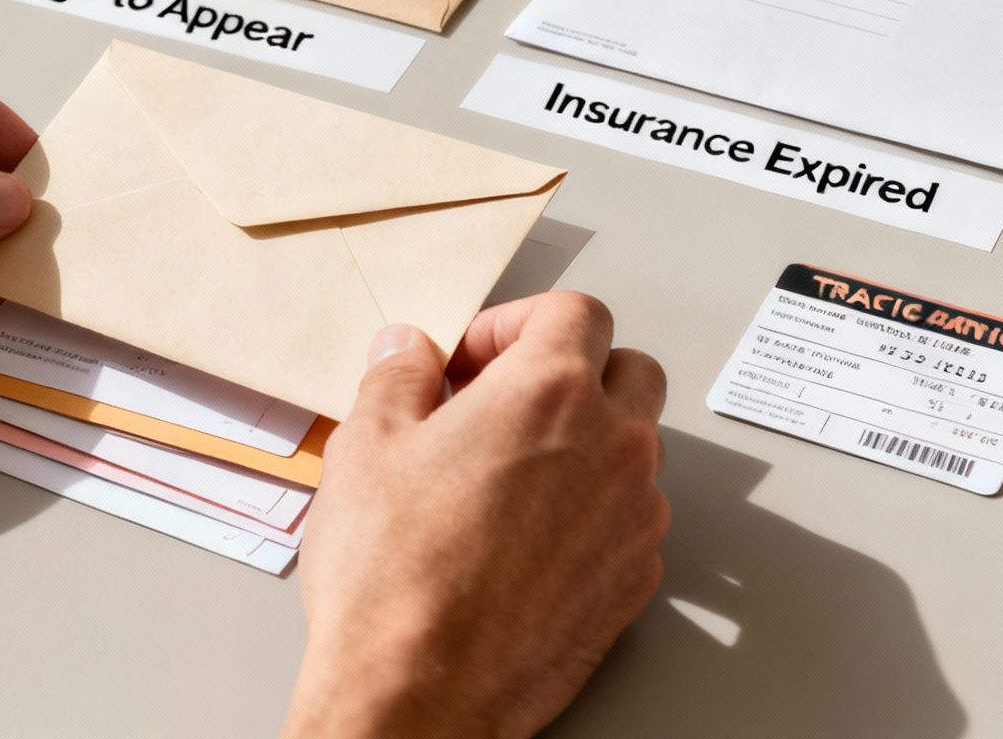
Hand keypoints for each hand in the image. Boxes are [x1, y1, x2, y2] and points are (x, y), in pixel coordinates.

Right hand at [284, 292, 668, 738]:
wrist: (419, 691)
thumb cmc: (393, 573)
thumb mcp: (367, 443)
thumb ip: (397, 375)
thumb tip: (408, 351)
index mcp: (550, 392)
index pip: (576, 311)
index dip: (516, 322)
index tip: (473, 358)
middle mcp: (613, 446)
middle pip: (629, 369)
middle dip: (571, 372)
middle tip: (500, 403)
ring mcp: (634, 517)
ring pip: (635, 448)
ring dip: (584, 443)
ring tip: (507, 475)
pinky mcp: (635, 581)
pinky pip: (628, 518)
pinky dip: (589, 511)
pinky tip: (523, 536)